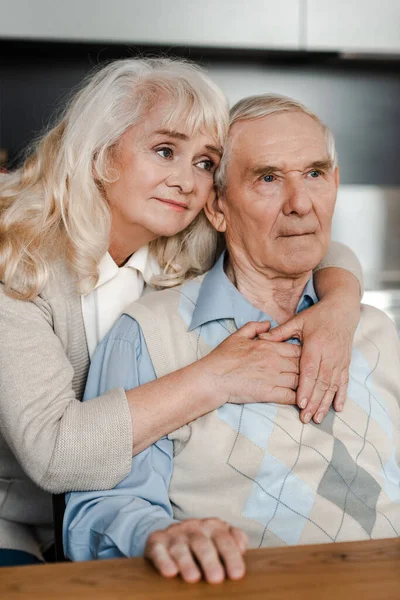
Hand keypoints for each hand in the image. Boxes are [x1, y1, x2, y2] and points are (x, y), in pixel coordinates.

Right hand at [144, 518, 247, 583]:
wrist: (170, 533)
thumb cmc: (202, 541)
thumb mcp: (220, 536)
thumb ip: (234, 540)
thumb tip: (241, 548)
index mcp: (212, 526)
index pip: (224, 539)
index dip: (231, 556)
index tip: (237, 574)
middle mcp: (193, 527)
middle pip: (202, 543)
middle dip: (210, 561)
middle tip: (216, 578)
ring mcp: (174, 534)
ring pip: (180, 547)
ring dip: (187, 562)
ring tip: (193, 578)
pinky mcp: (156, 542)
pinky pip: (159, 550)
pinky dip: (164, 561)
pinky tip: (170, 572)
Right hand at [200, 321, 299, 405]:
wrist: (213, 378)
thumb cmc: (223, 357)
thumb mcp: (237, 336)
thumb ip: (254, 327)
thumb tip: (268, 323)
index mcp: (270, 347)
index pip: (297, 349)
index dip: (304, 354)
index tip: (304, 359)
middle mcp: (275, 361)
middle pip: (302, 365)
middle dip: (307, 370)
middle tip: (310, 375)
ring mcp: (273, 378)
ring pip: (300, 381)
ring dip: (305, 385)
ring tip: (309, 389)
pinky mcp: (269, 394)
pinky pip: (290, 396)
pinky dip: (298, 398)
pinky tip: (300, 400)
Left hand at [266, 297, 359, 423]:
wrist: (342, 311)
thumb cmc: (317, 316)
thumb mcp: (297, 321)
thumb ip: (280, 333)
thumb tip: (261, 339)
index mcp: (315, 345)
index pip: (310, 370)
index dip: (305, 388)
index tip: (299, 403)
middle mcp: (329, 355)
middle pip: (321, 383)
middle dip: (314, 402)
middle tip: (305, 418)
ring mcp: (338, 361)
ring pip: (332, 385)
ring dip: (325, 403)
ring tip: (317, 418)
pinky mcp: (345, 363)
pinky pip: (343, 382)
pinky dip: (341, 396)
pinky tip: (337, 408)